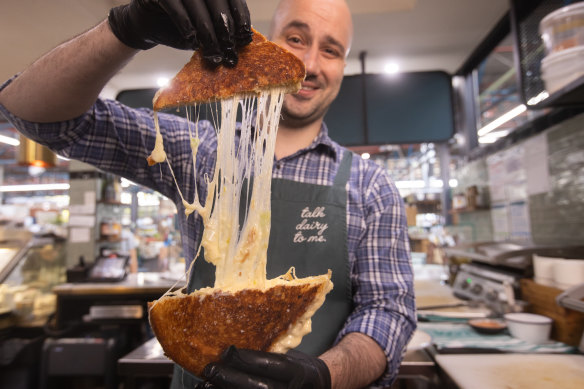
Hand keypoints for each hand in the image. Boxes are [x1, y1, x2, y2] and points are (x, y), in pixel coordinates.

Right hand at [108, 0, 252, 66]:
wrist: (150, 26)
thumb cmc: (183, 27)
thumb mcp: (206, 29)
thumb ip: (223, 30)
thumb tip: (244, 42)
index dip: (240, 16)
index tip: (244, 37)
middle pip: (217, 0)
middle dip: (225, 27)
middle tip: (229, 49)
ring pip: (197, 4)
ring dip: (207, 31)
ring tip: (213, 52)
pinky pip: (175, 7)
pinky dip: (186, 25)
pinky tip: (192, 41)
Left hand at [195, 346, 330, 388]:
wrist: (318, 388)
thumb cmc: (299, 371)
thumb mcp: (291, 358)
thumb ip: (268, 357)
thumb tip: (232, 349)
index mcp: (299, 372)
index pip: (272, 366)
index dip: (248, 360)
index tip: (227, 352)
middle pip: (261, 388)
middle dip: (232, 379)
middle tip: (211, 369)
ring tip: (206, 386)